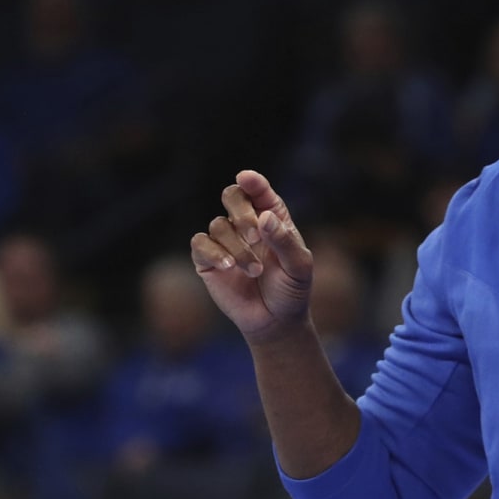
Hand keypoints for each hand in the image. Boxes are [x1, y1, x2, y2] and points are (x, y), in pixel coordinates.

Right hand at [190, 169, 313, 343]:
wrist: (275, 320)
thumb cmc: (291, 289)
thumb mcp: (298, 266)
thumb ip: (284, 241)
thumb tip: (264, 218)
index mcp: (272, 217)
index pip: (259, 191)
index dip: (253, 182)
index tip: (246, 178)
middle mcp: (246, 224)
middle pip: (232, 196)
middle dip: (242, 212)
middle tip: (255, 236)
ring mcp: (226, 240)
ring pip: (218, 225)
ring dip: (238, 248)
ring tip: (255, 271)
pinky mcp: (207, 259)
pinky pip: (200, 243)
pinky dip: (214, 252)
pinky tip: (229, 266)